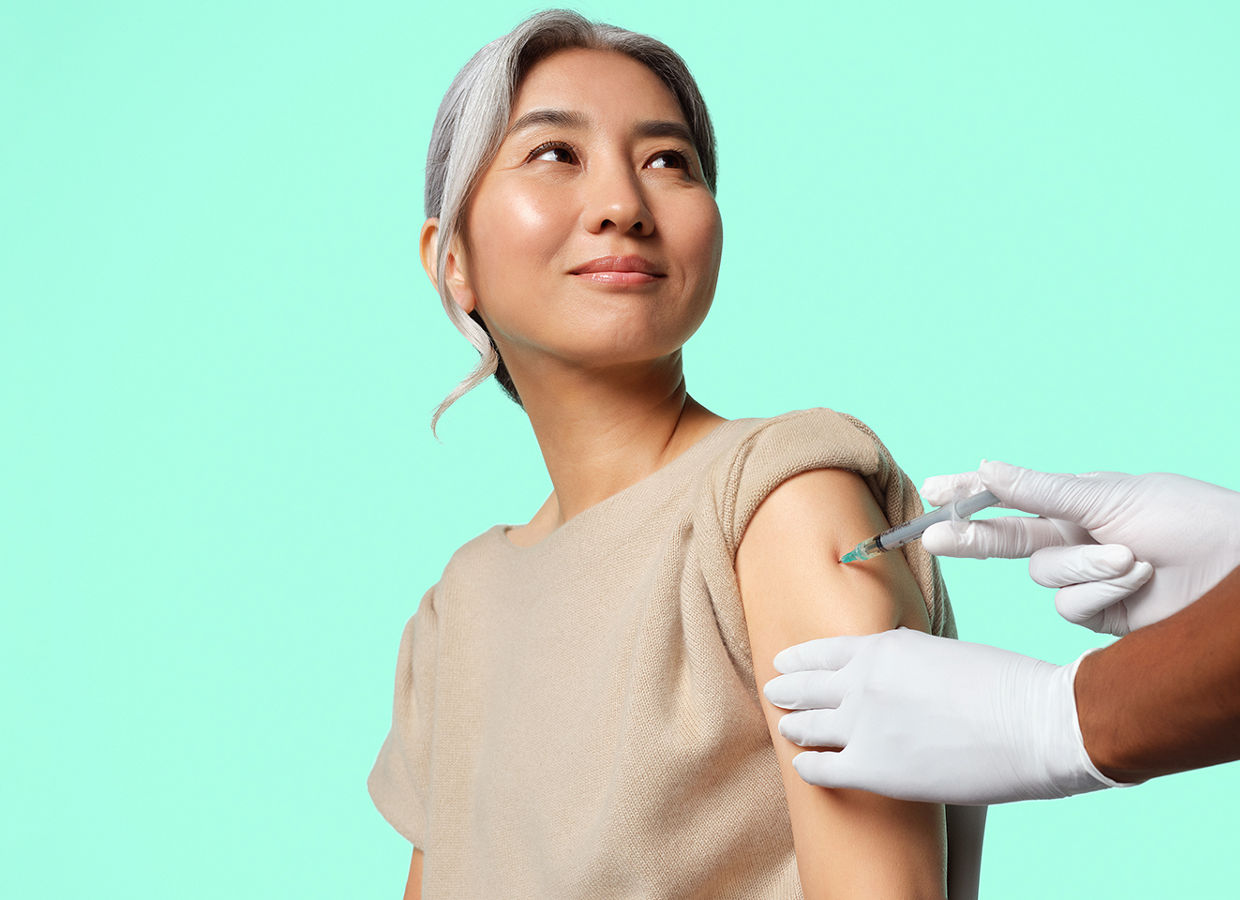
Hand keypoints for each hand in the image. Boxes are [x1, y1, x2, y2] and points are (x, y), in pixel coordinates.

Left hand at [763, 628, 1121, 803]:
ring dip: (794, 726)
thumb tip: (886, 657)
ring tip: (787, 727)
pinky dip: (808, 766)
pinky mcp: (872, 769)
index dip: (799, 660)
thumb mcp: (942, 649)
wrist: (1036, 724)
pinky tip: (804, 766)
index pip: (823, 652)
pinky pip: (822, 769)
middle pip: (807, 687)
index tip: (785, 663)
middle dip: (788, 691)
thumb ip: (904, 654)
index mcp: (881, 648)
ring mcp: (862, 726)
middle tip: (775, 693)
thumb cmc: (1004, 685)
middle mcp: (862, 682)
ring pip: (807, 726)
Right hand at [920, 462, 1239, 634]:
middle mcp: (1076, 539)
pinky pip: (1071, 606)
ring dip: (1085, 566)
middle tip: (933, 539)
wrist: (1237, 574)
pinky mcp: (1101, 615)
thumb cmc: (1188, 519)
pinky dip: (1102, 592)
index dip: (970, 494)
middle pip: (1006, 539)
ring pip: (1045, 575)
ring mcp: (1086, 579)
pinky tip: (1138, 582)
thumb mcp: (1110, 495)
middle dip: (971, 538)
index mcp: (1077, 502)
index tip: (933, 491)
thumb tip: (986, 468)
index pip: (1011, 495)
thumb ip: (1043, 490)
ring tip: (1133, 557)